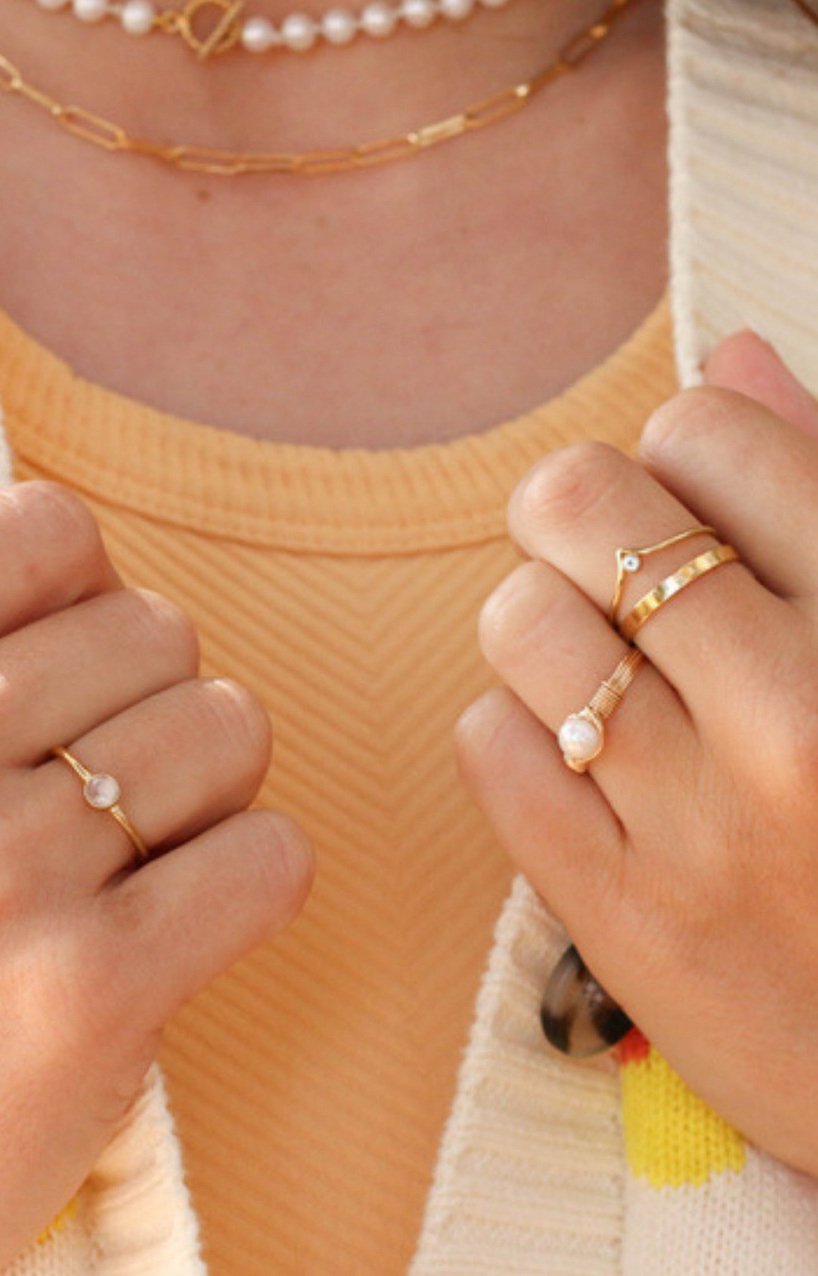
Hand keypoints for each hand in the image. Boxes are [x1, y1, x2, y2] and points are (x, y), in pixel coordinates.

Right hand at [0, 391, 312, 1275]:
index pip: (39, 530)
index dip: (78, 594)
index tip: (51, 673)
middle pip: (154, 628)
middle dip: (146, 700)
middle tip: (85, 789)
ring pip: (227, 730)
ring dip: (206, 789)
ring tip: (124, 856)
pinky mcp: (91, 996)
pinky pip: (269, 859)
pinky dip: (249, 882)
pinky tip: (175, 923)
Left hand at [458, 331, 817, 1177]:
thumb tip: (729, 359)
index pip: (715, 435)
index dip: (685, 446)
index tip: (699, 501)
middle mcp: (796, 720)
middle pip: (578, 505)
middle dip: (577, 508)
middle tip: (609, 558)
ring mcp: (696, 826)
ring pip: (518, 621)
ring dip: (542, 622)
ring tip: (602, 665)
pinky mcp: (617, 916)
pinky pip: (488, 748)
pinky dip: (514, 728)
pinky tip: (578, 751)